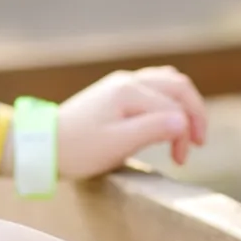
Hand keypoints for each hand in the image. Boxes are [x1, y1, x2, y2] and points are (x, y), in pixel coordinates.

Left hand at [22, 67, 208, 178]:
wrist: (43, 146)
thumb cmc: (78, 150)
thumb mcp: (117, 145)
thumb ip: (152, 130)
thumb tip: (183, 122)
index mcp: (129, 91)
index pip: (174, 107)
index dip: (186, 132)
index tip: (181, 160)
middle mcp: (128, 80)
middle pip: (178, 86)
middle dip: (194, 114)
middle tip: (197, 144)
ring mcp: (121, 83)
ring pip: (168, 83)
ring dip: (183, 106)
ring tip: (186, 132)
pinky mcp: (116, 92)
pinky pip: (154, 87)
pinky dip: (169, 101)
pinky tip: (168, 119)